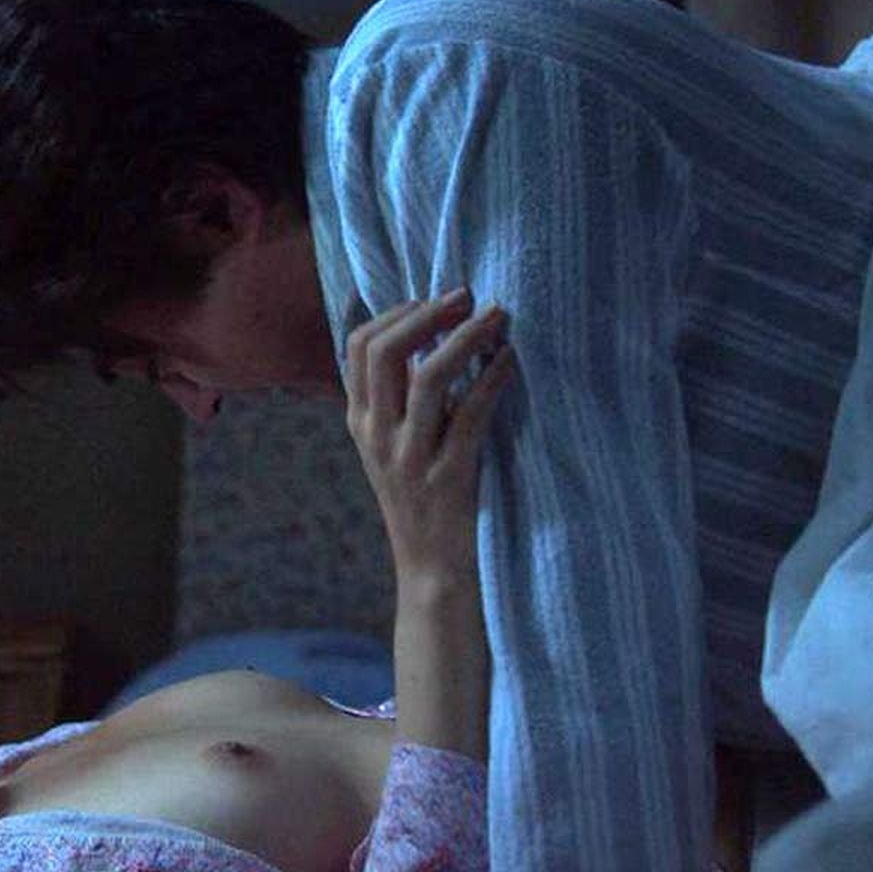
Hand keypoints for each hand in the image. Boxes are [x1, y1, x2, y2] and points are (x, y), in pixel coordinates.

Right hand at [347, 291, 514, 758]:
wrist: (431, 574)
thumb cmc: (423, 502)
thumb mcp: (394, 448)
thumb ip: (399, 399)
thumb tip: (430, 335)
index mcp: (360, 423)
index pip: (359, 346)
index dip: (399, 311)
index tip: (437, 300)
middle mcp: (377, 436)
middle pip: (385, 350)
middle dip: (429, 312)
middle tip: (469, 297)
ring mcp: (409, 457)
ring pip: (428, 376)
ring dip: (467, 337)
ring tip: (500, 318)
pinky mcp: (447, 477)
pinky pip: (470, 414)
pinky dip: (494, 380)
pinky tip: (513, 363)